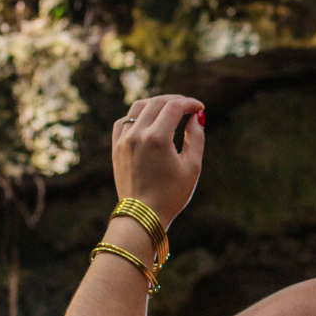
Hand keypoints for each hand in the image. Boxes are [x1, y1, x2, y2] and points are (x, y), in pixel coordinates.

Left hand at [111, 95, 205, 226]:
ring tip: (169, 109)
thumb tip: (196, 117)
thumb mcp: (192, 167)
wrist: (143, 215)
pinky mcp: (116, 148)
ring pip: (138, 107)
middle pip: (157, 102)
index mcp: (157, 138)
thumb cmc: (171, 195)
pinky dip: (137, 115)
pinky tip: (147, 121)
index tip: (200, 108)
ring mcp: (123, 140)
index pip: (174, 107)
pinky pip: (124, 121)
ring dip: (155, 103)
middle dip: (175, 100)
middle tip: (188, 106)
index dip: (189, 103)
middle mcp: (137, 134)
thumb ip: (196, 137)